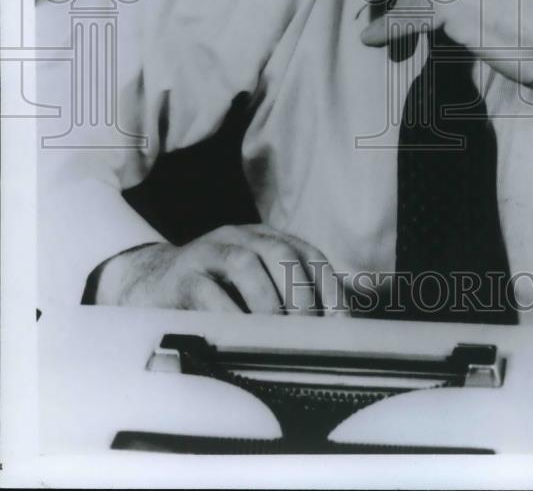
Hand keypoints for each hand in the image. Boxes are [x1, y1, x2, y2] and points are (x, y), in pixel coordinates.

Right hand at [90, 224, 347, 314]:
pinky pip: (207, 292)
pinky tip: (239, 339)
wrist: (147, 283)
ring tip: (277, 337)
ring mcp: (208, 252)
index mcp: (264, 239)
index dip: (328, 286)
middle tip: (309, 332)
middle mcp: (239, 237)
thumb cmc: (211, 292)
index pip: (307, 254)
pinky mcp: (181, 276)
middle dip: (300, 293)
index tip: (342, 321)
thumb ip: (283, 298)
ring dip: (266, 303)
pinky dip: (228, 316)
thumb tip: (329, 333)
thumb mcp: (249, 287)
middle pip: (280, 253)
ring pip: (244, 264)